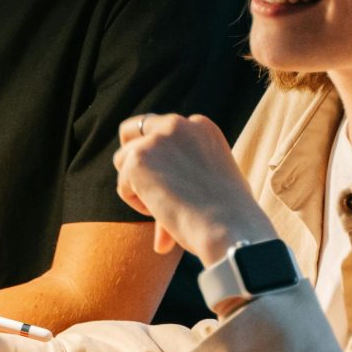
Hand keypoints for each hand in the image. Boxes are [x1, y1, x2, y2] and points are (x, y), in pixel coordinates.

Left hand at [113, 113, 274, 265]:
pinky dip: (137, 204)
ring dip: (137, 186)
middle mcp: (178, 125)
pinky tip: (164, 211)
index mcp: (200, 126)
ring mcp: (156, 139)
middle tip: (142, 182)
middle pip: (132, 130)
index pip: (163, 128)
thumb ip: (189, 174)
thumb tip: (162, 220)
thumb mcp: (214, 183)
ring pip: (123, 161)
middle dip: (132, 155)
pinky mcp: (138, 158)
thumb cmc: (229, 217)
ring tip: (167, 207)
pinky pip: (122, 185)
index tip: (168, 179)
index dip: (158, 155)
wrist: (229, 227)